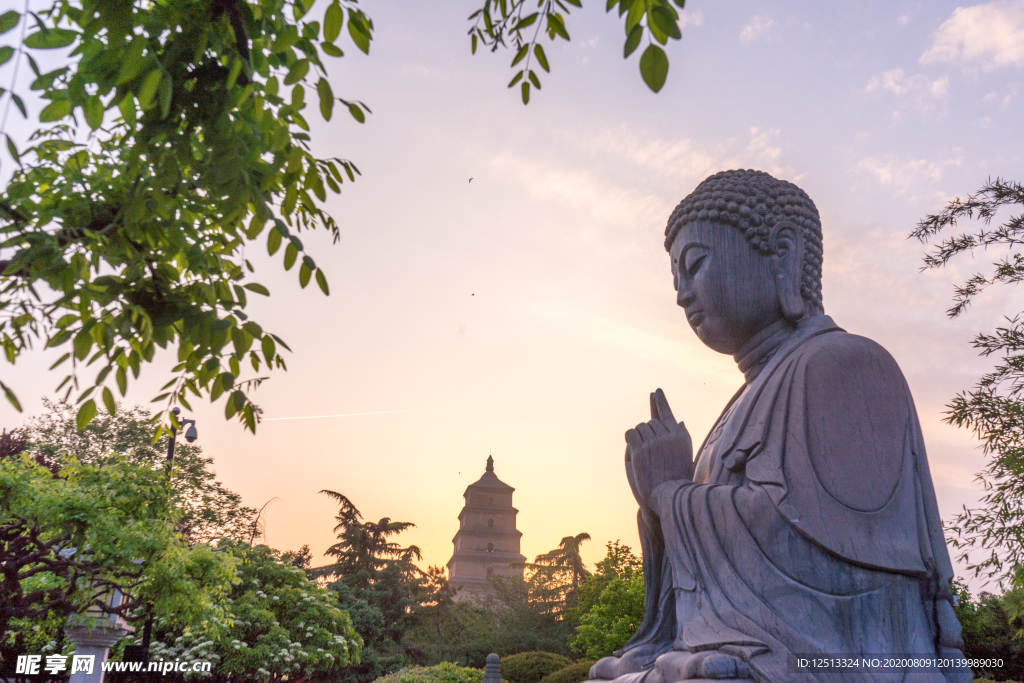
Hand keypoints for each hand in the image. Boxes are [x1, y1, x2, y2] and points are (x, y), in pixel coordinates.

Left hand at [625, 388, 693, 509]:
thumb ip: (681, 437)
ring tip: (645, 456)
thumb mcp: (685, 455)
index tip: (656, 391)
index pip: (667, 414)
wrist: (669, 495)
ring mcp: (654, 441)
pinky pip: (630, 434)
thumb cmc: (678, 477)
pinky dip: (630, 440)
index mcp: (680, 436)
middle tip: (650, 452)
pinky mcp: (641, 449)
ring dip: (638, 438)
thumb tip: (679, 420)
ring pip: (639, 427)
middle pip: (650, 422)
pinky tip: (634, 450)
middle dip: (647, 433)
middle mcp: (667, 435)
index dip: (660, 402)